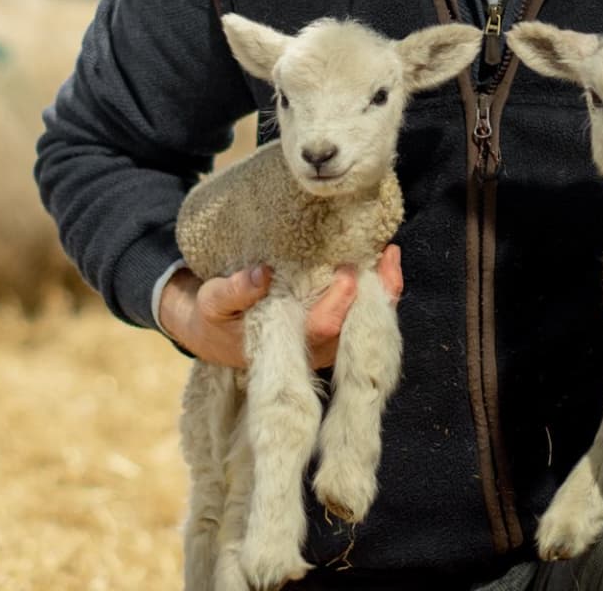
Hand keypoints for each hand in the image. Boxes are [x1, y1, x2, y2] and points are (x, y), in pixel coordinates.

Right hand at [159, 244, 404, 368]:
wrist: (214, 332)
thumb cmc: (214, 317)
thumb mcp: (213, 302)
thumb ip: (233, 291)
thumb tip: (261, 274)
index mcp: (283, 345)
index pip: (323, 327)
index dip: (339, 301)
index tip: (345, 269)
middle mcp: (311, 349)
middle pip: (356, 330)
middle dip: (376, 294)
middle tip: (386, 254)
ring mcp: (323, 342)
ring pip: (364, 323)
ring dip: (382, 290)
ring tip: (389, 253)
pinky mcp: (328, 329)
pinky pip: (360, 314)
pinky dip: (375, 290)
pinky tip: (382, 260)